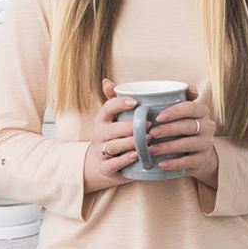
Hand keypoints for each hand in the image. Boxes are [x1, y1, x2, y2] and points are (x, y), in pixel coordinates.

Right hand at [83, 78, 151, 193]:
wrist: (100, 164)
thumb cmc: (113, 136)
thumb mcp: (112, 118)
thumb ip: (114, 100)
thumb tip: (106, 81)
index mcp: (102, 119)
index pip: (107, 108)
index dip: (120, 104)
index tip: (136, 102)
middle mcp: (98, 134)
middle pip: (111, 129)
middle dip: (130, 127)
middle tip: (148, 124)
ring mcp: (100, 151)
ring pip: (113, 146)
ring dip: (130, 143)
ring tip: (147, 140)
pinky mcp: (105, 167)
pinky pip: (113, 163)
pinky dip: (125, 160)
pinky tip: (136, 155)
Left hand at [146, 86, 217, 184]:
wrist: (195, 153)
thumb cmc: (181, 127)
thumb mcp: (180, 113)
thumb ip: (174, 99)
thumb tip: (171, 90)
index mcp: (201, 111)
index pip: (190, 107)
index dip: (174, 112)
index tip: (158, 117)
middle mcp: (208, 126)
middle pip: (188, 126)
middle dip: (169, 129)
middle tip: (151, 133)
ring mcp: (207, 144)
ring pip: (189, 144)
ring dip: (169, 147)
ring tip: (152, 149)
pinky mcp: (203, 160)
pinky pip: (189, 162)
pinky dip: (174, 163)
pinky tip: (161, 164)